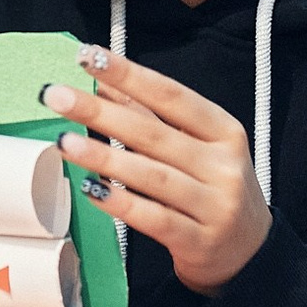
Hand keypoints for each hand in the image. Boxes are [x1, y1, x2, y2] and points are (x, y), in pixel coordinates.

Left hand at [41, 53, 269, 295]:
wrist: (250, 251)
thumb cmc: (214, 187)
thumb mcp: (197, 146)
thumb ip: (153, 116)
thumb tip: (103, 83)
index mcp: (224, 130)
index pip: (171, 95)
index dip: (129, 74)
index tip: (87, 55)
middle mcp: (223, 165)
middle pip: (154, 133)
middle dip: (100, 112)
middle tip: (56, 96)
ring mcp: (214, 205)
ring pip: (151, 176)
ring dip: (103, 157)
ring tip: (63, 141)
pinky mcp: (199, 241)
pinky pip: (153, 219)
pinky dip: (120, 203)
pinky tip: (90, 190)